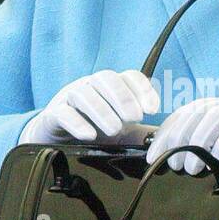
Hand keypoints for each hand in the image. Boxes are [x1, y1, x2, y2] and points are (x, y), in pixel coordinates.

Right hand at [19, 69, 159, 144]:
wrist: (57, 142)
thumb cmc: (94, 133)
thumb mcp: (122, 134)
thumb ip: (141, 134)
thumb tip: (166, 141)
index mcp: (110, 87)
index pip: (129, 77)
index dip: (143, 89)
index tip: (153, 109)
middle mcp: (90, 86)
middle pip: (106, 78)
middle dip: (123, 97)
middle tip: (134, 118)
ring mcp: (69, 98)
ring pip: (84, 93)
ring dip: (102, 110)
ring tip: (114, 129)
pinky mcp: (52, 115)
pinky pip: (63, 113)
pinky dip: (77, 122)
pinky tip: (89, 135)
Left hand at [144, 92, 218, 175]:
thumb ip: (213, 142)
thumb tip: (180, 161)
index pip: (186, 112)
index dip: (167, 131)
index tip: (154, 154)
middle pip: (196, 114)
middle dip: (178, 139)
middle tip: (171, 164)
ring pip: (213, 120)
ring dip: (197, 145)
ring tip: (189, 169)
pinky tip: (215, 162)